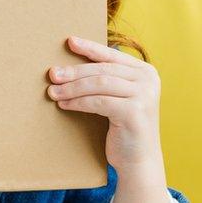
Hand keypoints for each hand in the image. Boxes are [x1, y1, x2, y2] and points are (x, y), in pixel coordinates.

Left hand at [46, 35, 164, 173]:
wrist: (139, 160)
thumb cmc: (123, 126)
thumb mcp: (119, 97)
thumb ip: (106, 78)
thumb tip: (69, 64)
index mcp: (146, 71)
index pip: (112, 55)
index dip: (89, 48)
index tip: (69, 42)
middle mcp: (148, 80)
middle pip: (102, 69)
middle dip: (74, 71)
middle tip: (52, 74)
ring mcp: (144, 95)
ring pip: (98, 84)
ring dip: (72, 87)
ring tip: (53, 91)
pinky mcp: (134, 112)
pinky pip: (98, 102)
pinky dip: (78, 102)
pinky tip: (64, 104)